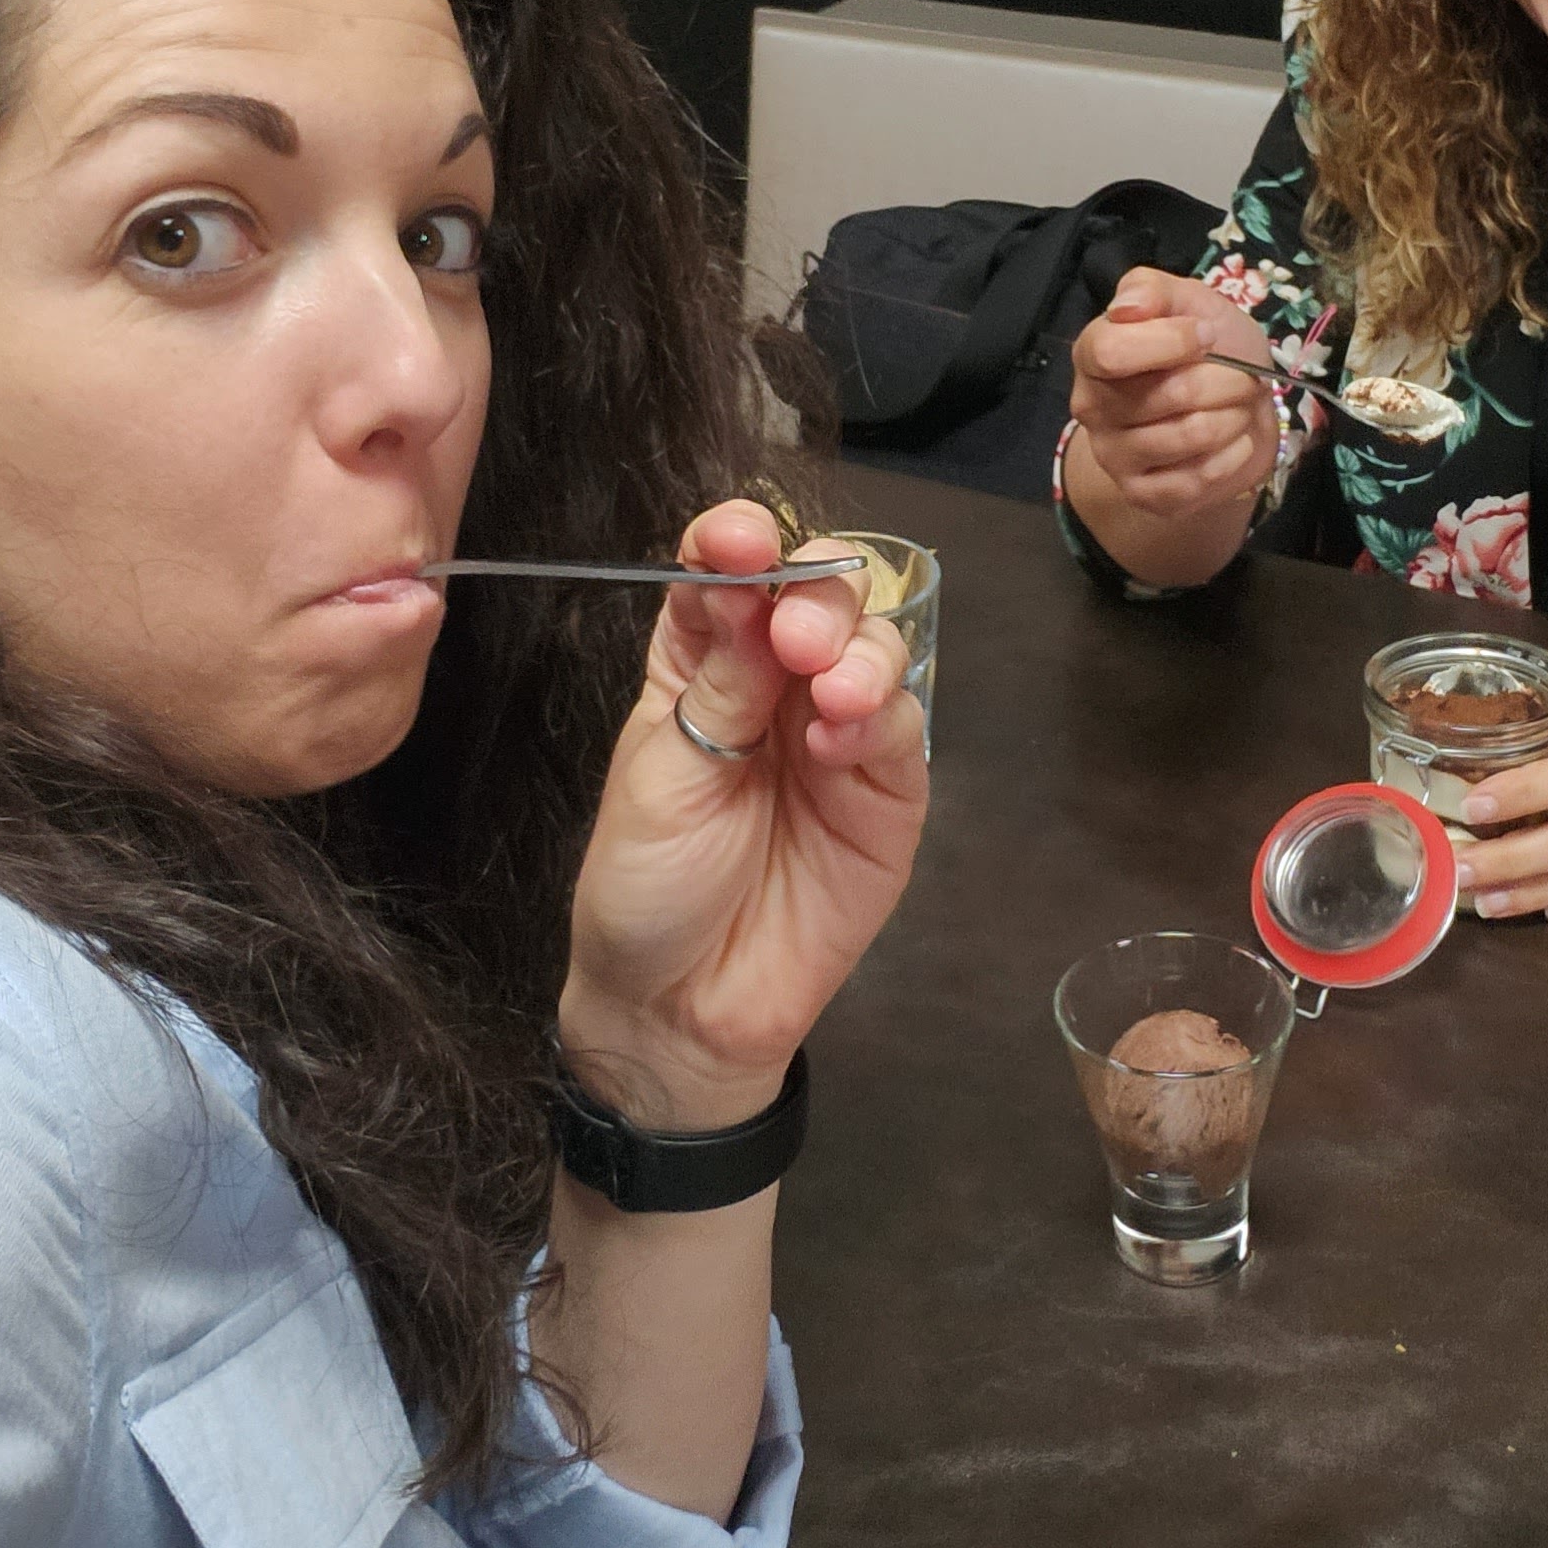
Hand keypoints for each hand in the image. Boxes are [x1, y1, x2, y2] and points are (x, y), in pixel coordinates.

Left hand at [561, 499, 927, 1120]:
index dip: (736, 542)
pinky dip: (877, 716)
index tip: (737, 539)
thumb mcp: (661, 774)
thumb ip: (718, 686)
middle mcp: (774, 683)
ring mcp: (836, 732)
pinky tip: (841, 738)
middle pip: (816, 594)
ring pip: (872, 645)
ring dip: (856, 648)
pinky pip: (900, 726)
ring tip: (828, 690)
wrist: (682, 1008)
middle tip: (794, 636)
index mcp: (700, 663)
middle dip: (814, 592)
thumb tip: (758, 592)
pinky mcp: (886, 790)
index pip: (728, 575)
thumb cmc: (647, 886)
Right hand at [1067, 269, 1280, 519]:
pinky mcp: (1142, 495)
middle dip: (1224, 379)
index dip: (1171, 341)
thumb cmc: (1209, 348)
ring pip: (1188, 436)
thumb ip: (1151, 289)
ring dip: (1232, 417)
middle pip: (1167, 394)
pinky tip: (1234, 441)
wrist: (1235, 407)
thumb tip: (1127, 307)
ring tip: (1238, 407)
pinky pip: (1193, 481)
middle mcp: (1092, 407)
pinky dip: (1231, 457)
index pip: (1110, 351)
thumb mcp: (1188, 300)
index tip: (1207, 335)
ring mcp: (1114, 456)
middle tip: (1242, 376)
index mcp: (1092, 353)